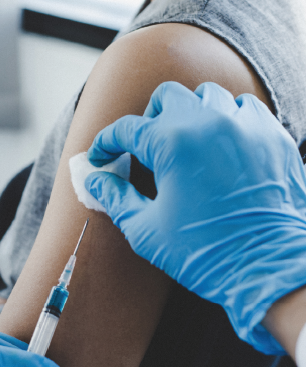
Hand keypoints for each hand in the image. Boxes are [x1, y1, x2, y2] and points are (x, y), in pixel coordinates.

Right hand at [85, 81, 305, 353]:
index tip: (100, 158)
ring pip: (206, 96)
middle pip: (166, 96)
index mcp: (172, 143)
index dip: (105, 143)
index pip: (126, 129)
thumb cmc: (203, 253)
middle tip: (143, 148)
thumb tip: (93, 180)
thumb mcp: (145, 229)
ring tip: (183, 143)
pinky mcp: (272, 136)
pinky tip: (220, 144)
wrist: (269, 270)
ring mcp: (244, 125)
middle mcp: (208, 123)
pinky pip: (244, 108)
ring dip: (187, 114)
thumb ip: (115, 197)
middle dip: (147, 119)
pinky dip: (226, 119)